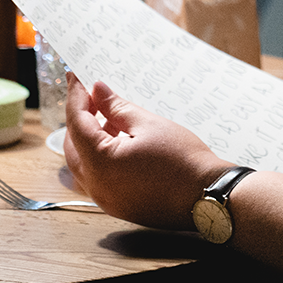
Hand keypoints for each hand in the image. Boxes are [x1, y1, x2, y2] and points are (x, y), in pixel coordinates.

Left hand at [62, 74, 233, 228]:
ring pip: (84, 164)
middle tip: (91, 95)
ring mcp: (106, 200)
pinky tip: (119, 143)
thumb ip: (117, 107)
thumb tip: (98, 91)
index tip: (75, 77)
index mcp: (100, 163)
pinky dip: (101, 158)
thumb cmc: (183, 160)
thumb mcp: (149, 125)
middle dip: (79, 119)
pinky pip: (98, 178)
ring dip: (90, 139)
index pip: (77, 122)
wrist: (208, 196)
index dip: (76, 96)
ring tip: (109, 117)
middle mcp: (96, 186)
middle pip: (73, 146)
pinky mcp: (119, 206)